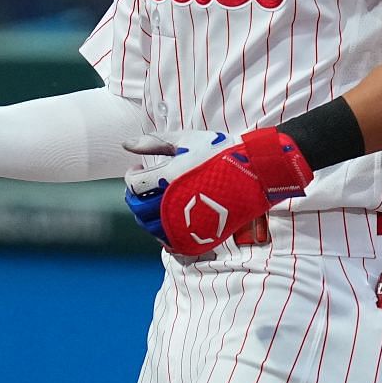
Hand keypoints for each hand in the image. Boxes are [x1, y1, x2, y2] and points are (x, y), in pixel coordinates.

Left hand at [122, 128, 313, 255]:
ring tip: (154, 204)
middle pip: (138, 209)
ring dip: (146, 217)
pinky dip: (162, 233)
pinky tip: (168, 220)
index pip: (134, 184)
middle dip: (134, 199)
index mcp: (169, 177)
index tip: (139, 169)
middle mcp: (174, 202)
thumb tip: (125, 145)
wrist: (256, 172)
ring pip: (151, 228)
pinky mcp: (199, 235)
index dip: (131, 176)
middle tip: (142, 190)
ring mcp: (186, 222)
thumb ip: (154, 142)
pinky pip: (170, 242)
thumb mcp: (186, 140)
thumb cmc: (221, 152)